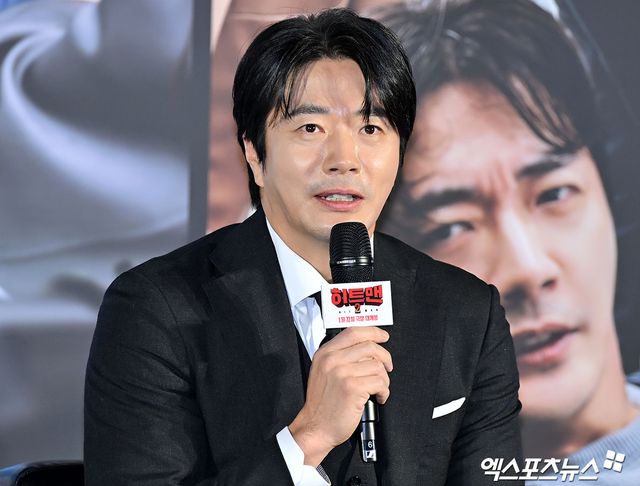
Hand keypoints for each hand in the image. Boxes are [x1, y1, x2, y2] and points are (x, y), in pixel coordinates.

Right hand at [288, 326, 391, 466]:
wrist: (315, 427)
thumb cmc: (321, 403)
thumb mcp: (323, 371)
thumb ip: (339, 356)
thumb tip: (366, 348)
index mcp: (325, 353)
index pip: (353, 332)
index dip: (372, 332)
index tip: (383, 336)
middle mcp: (332, 360)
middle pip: (370, 347)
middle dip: (385, 358)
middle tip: (387, 368)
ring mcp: (342, 373)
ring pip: (377, 366)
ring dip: (384, 379)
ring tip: (378, 389)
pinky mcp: (352, 388)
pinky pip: (379, 382)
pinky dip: (384, 391)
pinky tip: (378, 397)